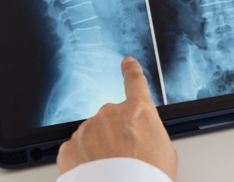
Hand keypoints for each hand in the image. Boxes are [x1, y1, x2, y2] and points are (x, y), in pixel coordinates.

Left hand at [57, 57, 177, 179]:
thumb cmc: (149, 178)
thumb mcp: (165, 151)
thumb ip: (150, 134)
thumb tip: (143, 139)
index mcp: (138, 111)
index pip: (135, 82)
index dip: (131, 71)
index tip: (127, 63)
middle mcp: (110, 114)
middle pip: (112, 119)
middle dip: (115, 135)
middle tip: (125, 159)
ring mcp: (87, 130)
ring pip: (92, 136)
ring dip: (98, 149)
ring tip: (110, 171)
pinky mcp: (69, 148)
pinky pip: (76, 152)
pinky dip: (83, 162)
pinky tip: (95, 174)